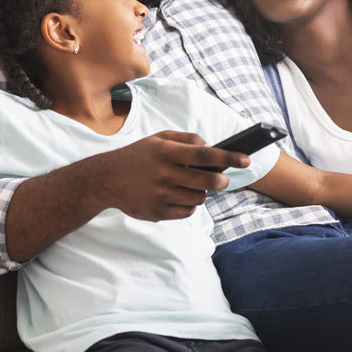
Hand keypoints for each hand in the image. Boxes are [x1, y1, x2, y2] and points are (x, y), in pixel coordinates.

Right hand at [91, 131, 249, 221]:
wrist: (105, 180)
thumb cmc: (138, 156)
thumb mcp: (159, 139)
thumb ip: (187, 139)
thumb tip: (211, 147)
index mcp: (166, 152)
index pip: (205, 155)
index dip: (229, 157)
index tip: (247, 159)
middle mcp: (164, 174)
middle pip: (207, 182)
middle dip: (221, 181)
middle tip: (222, 180)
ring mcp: (160, 195)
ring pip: (199, 198)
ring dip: (202, 193)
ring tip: (190, 186)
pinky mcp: (157, 213)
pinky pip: (187, 212)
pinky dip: (189, 205)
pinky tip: (179, 196)